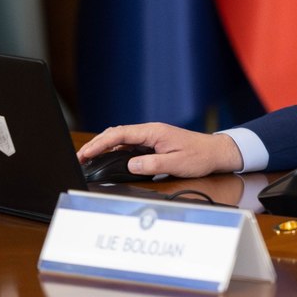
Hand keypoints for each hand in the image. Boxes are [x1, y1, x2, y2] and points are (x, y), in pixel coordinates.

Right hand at [76, 122, 244, 177]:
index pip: (120, 134)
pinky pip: (129, 144)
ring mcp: (151, 137)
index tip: (86, 153)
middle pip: (117, 134)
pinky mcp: (153, 144)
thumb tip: (131, 165)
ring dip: (104, 146)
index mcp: (154, 132)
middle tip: (80, 157)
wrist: (215, 152)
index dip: (100, 143)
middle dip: (96, 144)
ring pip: (121, 138)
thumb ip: (153, 164)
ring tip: (89, 158)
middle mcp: (150, 131)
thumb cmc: (200, 156)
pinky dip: (115, 149)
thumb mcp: (177, 163)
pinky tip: (108, 157)